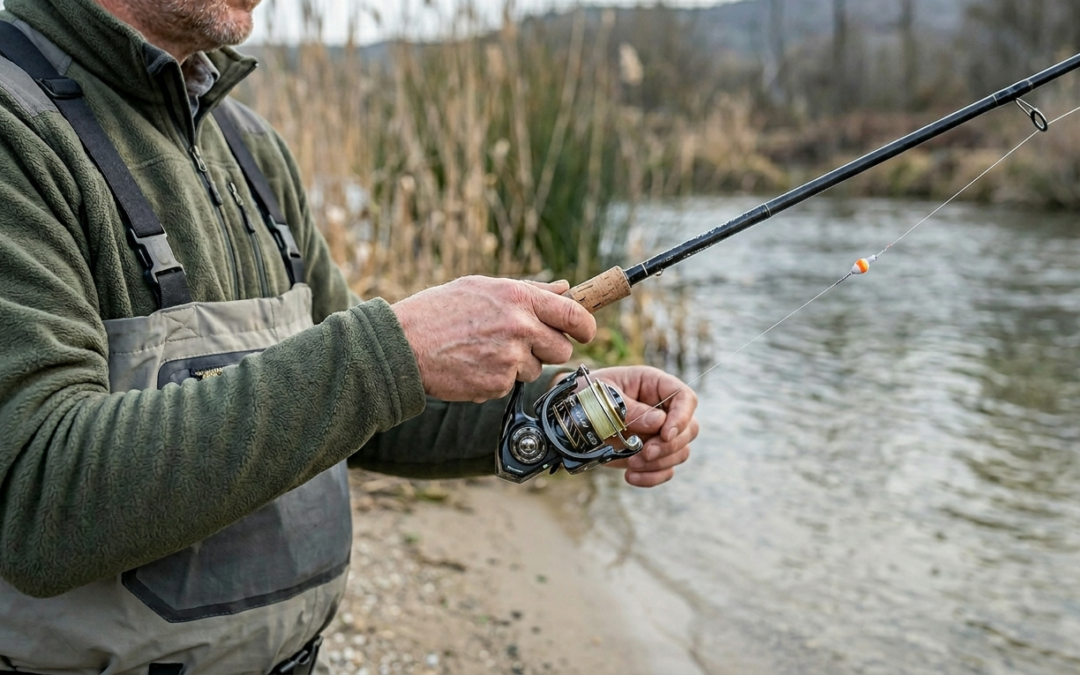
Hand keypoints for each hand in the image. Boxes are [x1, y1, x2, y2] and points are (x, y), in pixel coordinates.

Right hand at [392, 276, 595, 402]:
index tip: (584, 332)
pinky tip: (473, 365)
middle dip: (548, 349)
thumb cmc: (439, 311)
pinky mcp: (498, 384)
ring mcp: (510, 358)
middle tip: (523, 343)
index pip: (574, 315)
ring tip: (485, 350)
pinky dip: (497, 379)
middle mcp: (519, 326)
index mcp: (519, 297)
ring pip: (536, 368)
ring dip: (519, 365)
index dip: (585, 327)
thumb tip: (566, 288)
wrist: (403, 345)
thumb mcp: (483, 287)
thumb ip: (530, 290)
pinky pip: (511, 385)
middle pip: (562, 349)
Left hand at [588, 366, 697, 487]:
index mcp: (653, 385)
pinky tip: (630, 477)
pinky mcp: (648, 454)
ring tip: (632, 464)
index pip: (685, 398)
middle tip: (645, 453)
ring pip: (680, 451)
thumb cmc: (584, 395)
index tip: (665, 434)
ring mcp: (657, 434)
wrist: (565, 415)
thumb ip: (630, 409)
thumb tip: (659, 423)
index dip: (682, 416)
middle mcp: (661, 409)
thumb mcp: (601, 395)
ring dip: (660, 463)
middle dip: (670, 445)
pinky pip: (664, 470)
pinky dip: (652, 478)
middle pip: (689, 429)